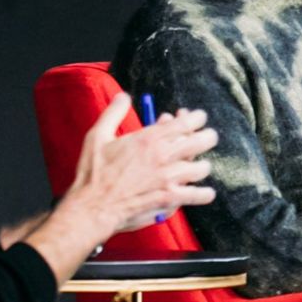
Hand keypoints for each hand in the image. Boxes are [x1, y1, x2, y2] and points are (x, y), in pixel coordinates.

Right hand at [71, 92, 218, 234]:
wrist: (93, 206)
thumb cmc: (93, 173)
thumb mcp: (98, 136)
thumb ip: (113, 113)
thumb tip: (123, 96)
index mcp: (148, 139)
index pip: (184, 123)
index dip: (196, 118)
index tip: (199, 117)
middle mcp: (162, 156)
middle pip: (199, 142)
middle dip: (207, 137)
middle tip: (209, 137)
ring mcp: (168, 178)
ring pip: (200, 168)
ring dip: (202, 166)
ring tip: (200, 165)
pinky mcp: (169, 198)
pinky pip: (195, 195)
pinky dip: (203, 194)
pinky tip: (206, 192)